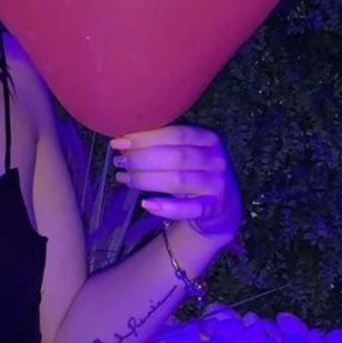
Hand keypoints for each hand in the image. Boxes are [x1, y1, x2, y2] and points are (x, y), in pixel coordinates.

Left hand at [109, 124, 241, 239]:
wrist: (222, 205)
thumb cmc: (194, 172)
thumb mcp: (186, 153)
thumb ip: (161, 145)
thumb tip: (122, 142)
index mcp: (208, 138)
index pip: (176, 134)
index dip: (146, 137)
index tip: (120, 142)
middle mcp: (215, 159)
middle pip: (176, 157)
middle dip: (142, 158)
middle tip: (119, 161)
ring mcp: (216, 184)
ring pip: (178, 180)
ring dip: (146, 179)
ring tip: (124, 178)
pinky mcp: (213, 208)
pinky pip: (189, 208)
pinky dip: (167, 207)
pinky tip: (146, 204)